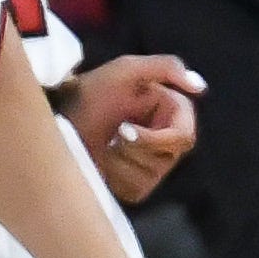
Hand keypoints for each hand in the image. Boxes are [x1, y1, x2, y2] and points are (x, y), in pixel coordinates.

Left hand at [70, 52, 200, 201]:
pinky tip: (101, 161)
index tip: (124, 129)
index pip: (184, 135)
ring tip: (103, 144)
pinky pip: (136, 189)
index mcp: (169, 112)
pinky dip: (115, 174)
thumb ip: (166, 68)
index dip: (157, 138)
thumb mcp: (126, 70)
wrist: (58, 121)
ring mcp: (151, 166)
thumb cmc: (90, 93)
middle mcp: (165, 139)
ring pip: (151, 174)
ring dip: (120, 159)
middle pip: (168, 157)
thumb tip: (200, 86)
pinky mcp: (135, 186)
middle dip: (134, 147)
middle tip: (111, 134)